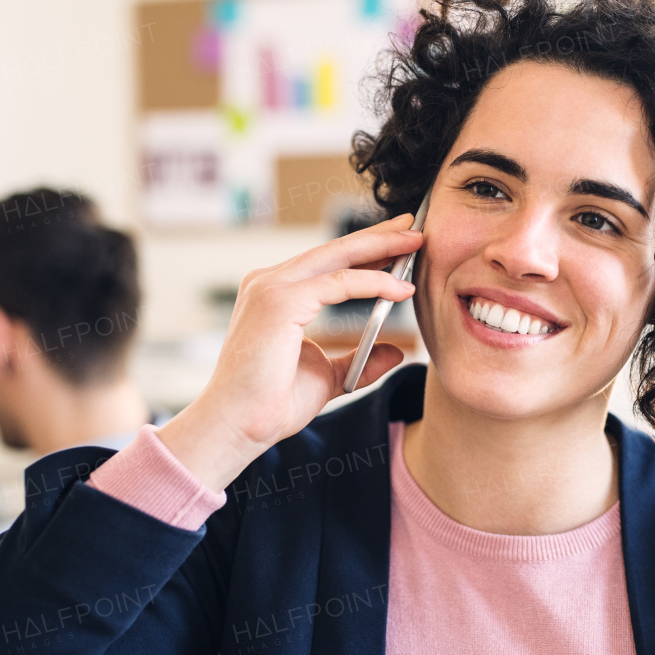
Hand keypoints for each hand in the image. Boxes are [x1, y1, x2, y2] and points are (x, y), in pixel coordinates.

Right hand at [157, 213, 423, 490]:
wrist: (238, 428)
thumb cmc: (270, 404)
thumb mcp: (328, 377)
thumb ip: (359, 361)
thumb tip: (394, 352)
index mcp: (275, 294)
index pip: (328, 263)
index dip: (367, 250)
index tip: (400, 244)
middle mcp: (269, 282)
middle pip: (335, 250)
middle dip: (378, 236)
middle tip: (414, 227)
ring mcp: (270, 287)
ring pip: (338, 257)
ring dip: (381, 248)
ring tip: (416, 243)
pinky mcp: (279, 301)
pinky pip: (339, 284)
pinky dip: (373, 282)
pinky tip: (400, 288)